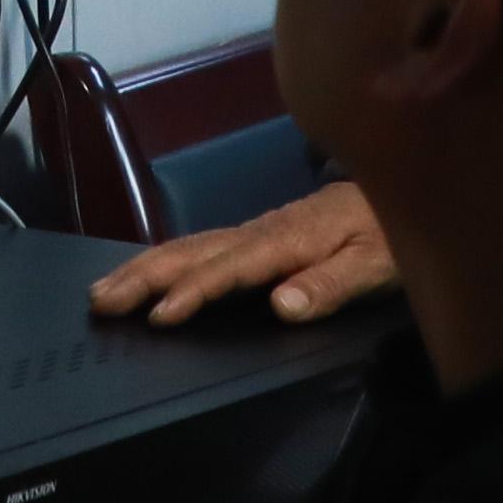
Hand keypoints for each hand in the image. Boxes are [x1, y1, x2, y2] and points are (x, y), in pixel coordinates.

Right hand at [89, 178, 396, 328]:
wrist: (400, 186)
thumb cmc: (389, 234)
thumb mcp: (375, 264)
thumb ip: (330, 285)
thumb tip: (281, 306)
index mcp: (287, 241)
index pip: (231, 270)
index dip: (195, 293)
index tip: (160, 316)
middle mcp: (261, 232)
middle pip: (193, 253)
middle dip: (144, 277)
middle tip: (101, 302)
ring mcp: (255, 230)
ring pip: (190, 247)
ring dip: (144, 269)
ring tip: (104, 291)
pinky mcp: (256, 235)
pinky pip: (201, 246)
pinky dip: (166, 260)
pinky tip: (147, 272)